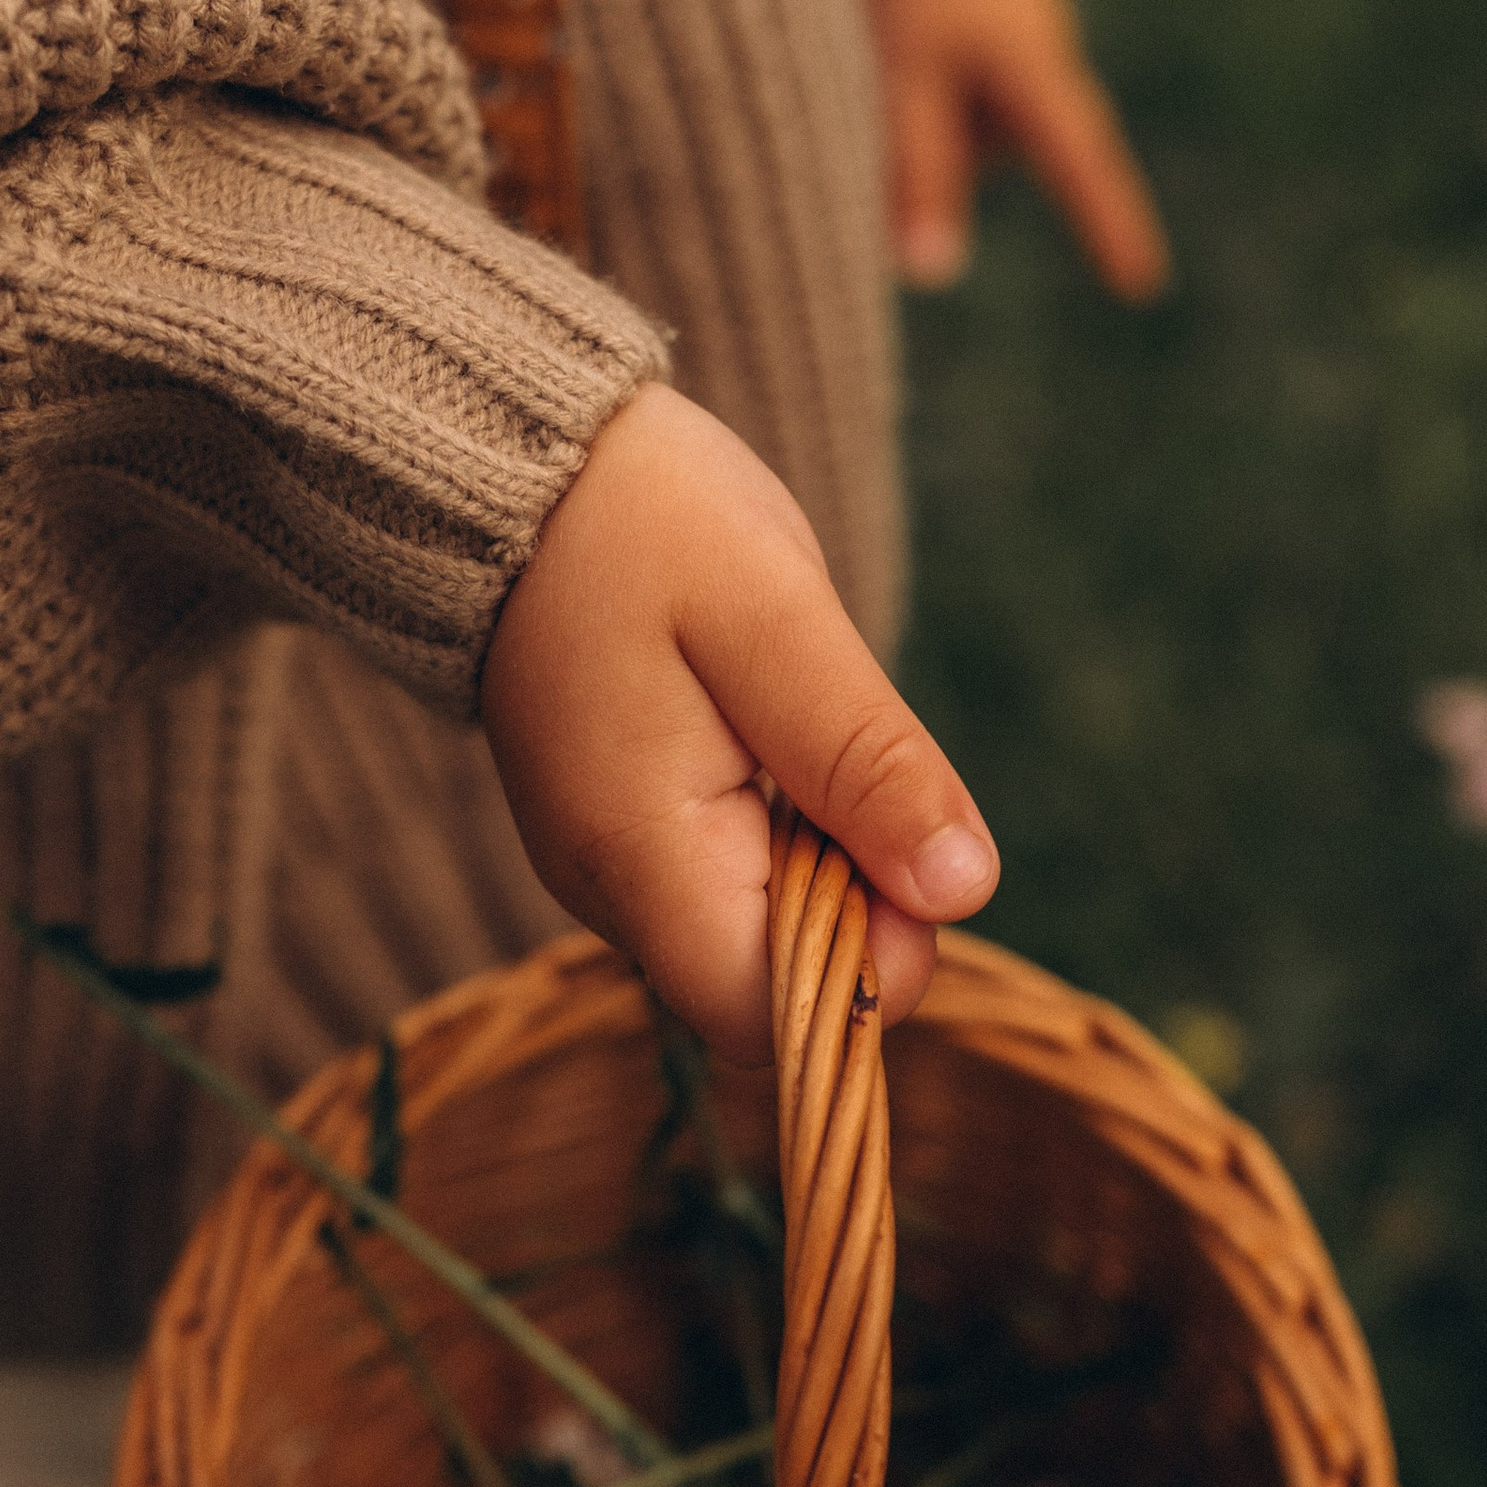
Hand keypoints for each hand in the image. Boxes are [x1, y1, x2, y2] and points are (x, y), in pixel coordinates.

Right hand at [480, 385, 997, 1063]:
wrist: (523, 465)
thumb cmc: (647, 524)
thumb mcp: (778, 621)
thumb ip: (868, 762)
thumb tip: (963, 892)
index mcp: (641, 857)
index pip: (771, 1021)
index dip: (865, 967)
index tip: (895, 844)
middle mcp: (609, 893)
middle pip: (769, 991)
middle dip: (851, 906)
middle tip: (848, 759)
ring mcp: (609, 870)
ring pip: (755, 936)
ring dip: (819, 861)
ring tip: (793, 725)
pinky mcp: (622, 836)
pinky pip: (728, 883)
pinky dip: (780, 831)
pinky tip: (765, 732)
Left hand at [865, 0, 1170, 299]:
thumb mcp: (895, 73)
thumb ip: (917, 172)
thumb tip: (934, 274)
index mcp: (1033, 58)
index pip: (1079, 164)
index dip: (1108, 226)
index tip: (1142, 285)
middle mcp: (1039, 36)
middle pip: (997, 149)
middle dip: (941, 160)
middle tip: (868, 114)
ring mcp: (1013, 8)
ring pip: (968, 109)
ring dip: (918, 111)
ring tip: (865, 44)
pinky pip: (953, 65)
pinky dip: (914, 72)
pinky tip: (875, 22)